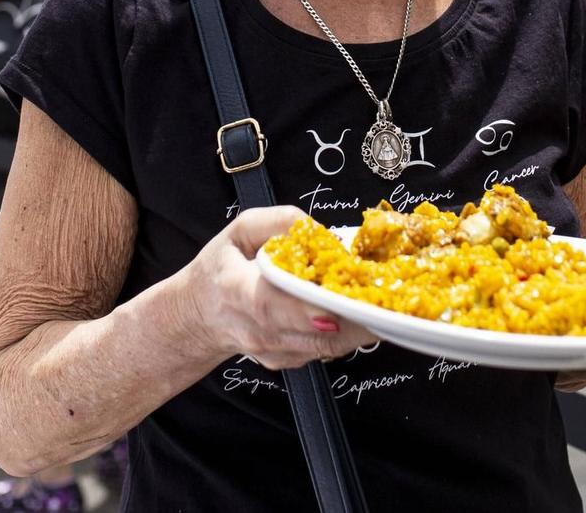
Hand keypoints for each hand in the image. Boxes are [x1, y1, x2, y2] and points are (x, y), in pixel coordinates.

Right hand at [177, 207, 376, 369]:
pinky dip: (348, 334)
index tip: (332, 311)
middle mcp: (254, 328)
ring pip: (323, 347)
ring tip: (385, 306)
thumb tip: (317, 229)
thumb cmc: (221, 269)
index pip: (269, 305)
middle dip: (350, 320)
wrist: (200, 316)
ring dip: (358, 329)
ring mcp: (271, 351)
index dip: (302, 311)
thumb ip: (277, 222)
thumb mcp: (239, 231)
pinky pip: (324, 350)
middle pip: (307, 333)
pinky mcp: (287, 362)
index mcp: (236, 289)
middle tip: (383, 303)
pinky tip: (363, 314)